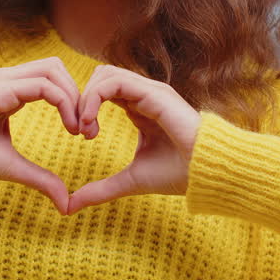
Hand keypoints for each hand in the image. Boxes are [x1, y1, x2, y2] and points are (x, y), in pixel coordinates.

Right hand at [0, 57, 79, 213]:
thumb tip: (66, 203)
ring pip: (53, 69)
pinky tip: (69, 127)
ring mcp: (1, 80)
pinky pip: (43, 85)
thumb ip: (40, 178)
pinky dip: (63, 102)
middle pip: (56, 68)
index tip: (84, 134)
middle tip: (87, 130)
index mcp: (8, 91)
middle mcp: (6, 80)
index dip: (73, 102)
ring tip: (79, 129)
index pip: (51, 80)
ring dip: (74, 97)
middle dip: (79, 94)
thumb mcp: (12, 167)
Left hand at [67, 65, 200, 214]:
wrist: (208, 173)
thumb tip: (70, 206)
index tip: (82, 136)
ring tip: (84, 127)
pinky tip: (90, 122)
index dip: (86, 108)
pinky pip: (114, 82)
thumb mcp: (131, 180)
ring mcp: (150, 91)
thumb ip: (102, 189)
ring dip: (86, 98)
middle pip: (101, 76)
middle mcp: (144, 94)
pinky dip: (94, 97)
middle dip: (82, 99)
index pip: (105, 90)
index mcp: (140, 108)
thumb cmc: (179, 174)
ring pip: (105, 74)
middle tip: (78, 129)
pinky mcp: (153, 93)